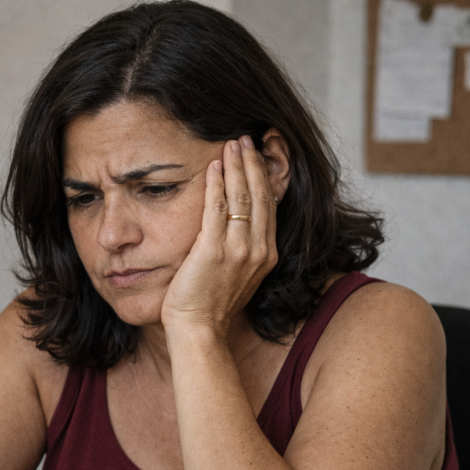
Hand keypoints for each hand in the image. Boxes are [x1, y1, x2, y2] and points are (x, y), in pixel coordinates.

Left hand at [160, 133, 281, 336]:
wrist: (200, 330)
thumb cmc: (211, 307)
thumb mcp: (237, 276)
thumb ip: (242, 251)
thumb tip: (236, 230)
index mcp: (266, 255)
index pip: (269, 207)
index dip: (264, 178)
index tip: (256, 156)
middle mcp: (258, 250)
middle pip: (260, 196)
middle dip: (253, 164)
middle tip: (245, 139)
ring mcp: (238, 250)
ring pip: (242, 198)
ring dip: (236, 167)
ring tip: (231, 144)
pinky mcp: (214, 251)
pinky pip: (217, 209)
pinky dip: (216, 185)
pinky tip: (213, 167)